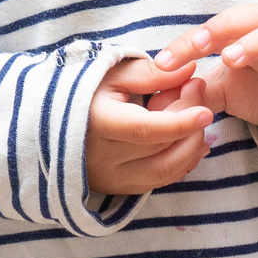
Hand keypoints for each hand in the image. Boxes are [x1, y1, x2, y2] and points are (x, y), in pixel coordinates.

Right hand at [86, 55, 213, 195]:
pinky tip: (193, 144)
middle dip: (189, 125)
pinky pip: (157, 182)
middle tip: (199, 92)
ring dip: (190, 149)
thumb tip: (190, 70)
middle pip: (159, 149)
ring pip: (163, 172)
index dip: (179, 122)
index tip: (205, 110)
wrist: (52, 120)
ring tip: (201, 122)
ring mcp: (109, 177)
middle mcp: (101, 157)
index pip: (145, 130)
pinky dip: (181, 165)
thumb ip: (151, 73)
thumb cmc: (85, 89)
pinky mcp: (117, 187)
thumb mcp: (113, 72)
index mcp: (96, 123)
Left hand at [153, 6, 257, 156]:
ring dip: (256, 43)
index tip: (163, 63)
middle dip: (224, 26)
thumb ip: (193, 90)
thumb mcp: (221, 92)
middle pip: (254, 15)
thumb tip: (155, 98)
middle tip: (200, 45)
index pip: (217, 27)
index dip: (188, 42)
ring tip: (231, 59)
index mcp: (247, 35)